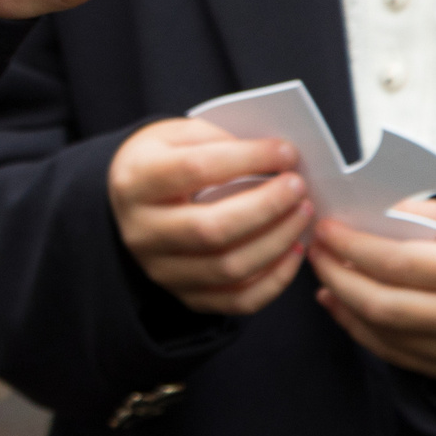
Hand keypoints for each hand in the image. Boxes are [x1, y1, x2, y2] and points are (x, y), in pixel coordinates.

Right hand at [108, 119, 311, 314]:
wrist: (133, 200)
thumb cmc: (164, 161)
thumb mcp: (178, 135)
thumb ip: (220, 141)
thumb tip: (276, 161)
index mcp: (136, 181)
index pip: (194, 169)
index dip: (247, 159)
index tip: (286, 153)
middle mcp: (141, 230)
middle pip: (211, 228)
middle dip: (267, 207)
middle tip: (298, 188)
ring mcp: (161, 269)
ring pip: (229, 267)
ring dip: (277, 241)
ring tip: (302, 215)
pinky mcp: (185, 295)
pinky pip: (238, 300)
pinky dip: (276, 280)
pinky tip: (294, 251)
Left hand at [308, 201, 435, 382]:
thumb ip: (435, 214)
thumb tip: (380, 212)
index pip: (400, 263)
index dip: (353, 246)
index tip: (326, 227)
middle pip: (386, 305)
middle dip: (338, 275)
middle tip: (315, 248)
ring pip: (389, 335)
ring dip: (344, 304)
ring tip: (323, 273)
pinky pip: (401, 357)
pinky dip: (363, 331)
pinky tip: (340, 305)